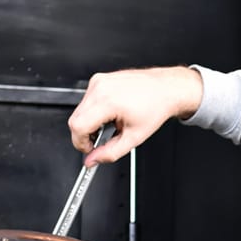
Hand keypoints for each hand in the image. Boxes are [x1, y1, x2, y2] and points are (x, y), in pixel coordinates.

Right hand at [67, 67, 203, 166]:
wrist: (164, 89)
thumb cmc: (154, 107)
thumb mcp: (133, 138)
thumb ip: (109, 154)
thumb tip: (92, 161)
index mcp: (107, 101)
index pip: (78, 126)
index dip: (81, 143)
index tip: (89, 150)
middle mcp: (100, 88)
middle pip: (75, 119)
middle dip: (84, 136)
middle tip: (100, 142)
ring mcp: (98, 81)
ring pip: (79, 111)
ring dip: (89, 124)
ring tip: (110, 126)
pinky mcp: (99, 80)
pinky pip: (86, 102)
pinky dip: (93, 113)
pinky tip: (109, 116)